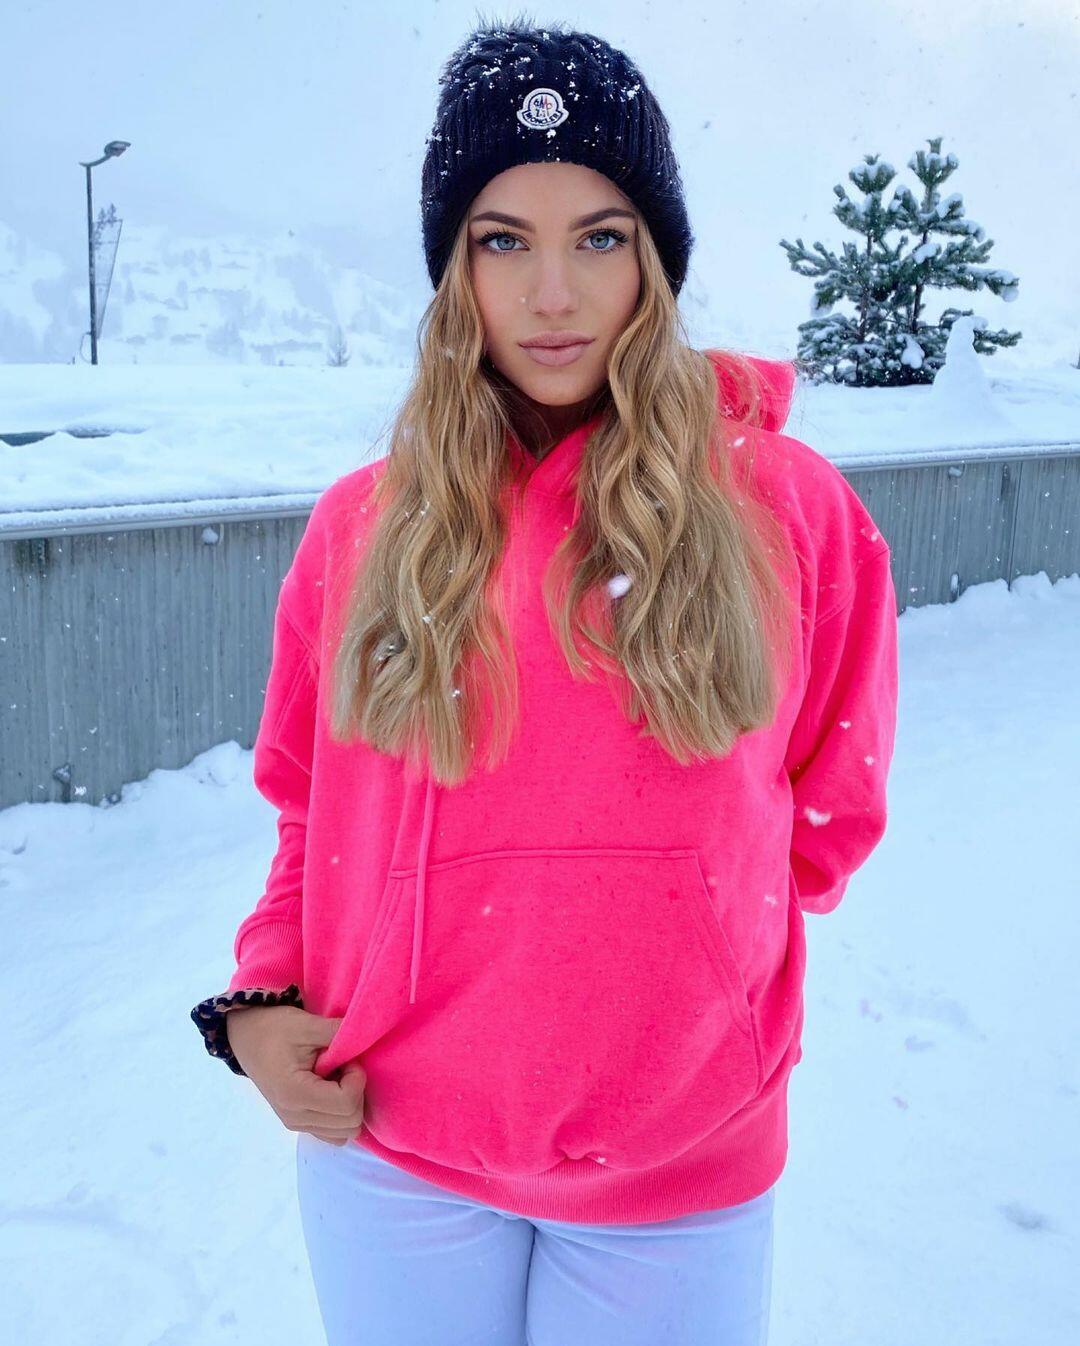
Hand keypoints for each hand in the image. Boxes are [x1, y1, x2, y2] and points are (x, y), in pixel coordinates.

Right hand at [225, 1006, 366, 1145]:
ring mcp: (296, 1124)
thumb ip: (337, 1032)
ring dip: (350, 1105)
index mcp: (295, 1094)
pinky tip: (332, 1090)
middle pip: (350, 1123)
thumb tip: (366, 1035)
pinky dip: (341, 1116)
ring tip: (337, 1079)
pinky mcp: (298, 1124)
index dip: (357, 1079)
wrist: (248, 1037)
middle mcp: (296, 1117)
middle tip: (343, 1067)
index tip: (347, 1059)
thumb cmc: (275, 1029)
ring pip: (345, 1132)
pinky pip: (333, 1133)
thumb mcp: (307, 1024)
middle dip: (356, 1092)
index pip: (347, 1105)